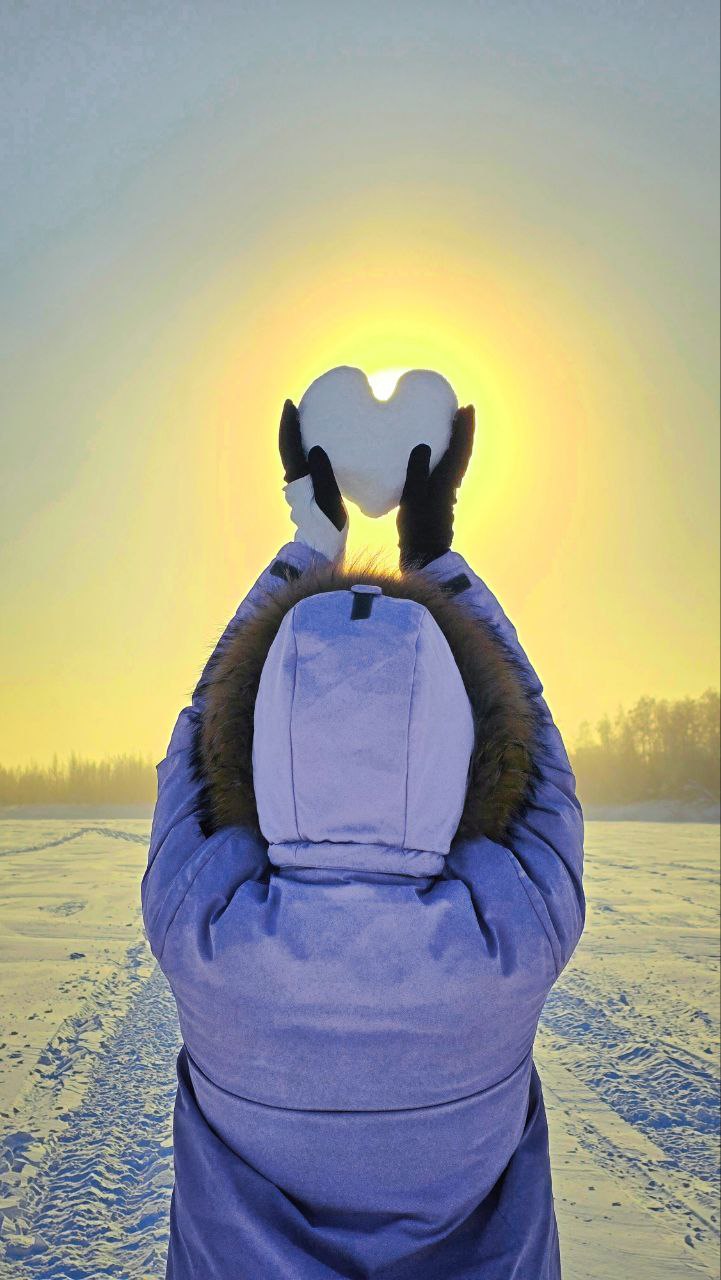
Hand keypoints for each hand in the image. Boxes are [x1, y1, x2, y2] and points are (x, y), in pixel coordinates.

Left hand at [278, 399, 347, 559]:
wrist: (321, 548)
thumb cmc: (328, 526)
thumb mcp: (329, 499)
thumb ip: (322, 474)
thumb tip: (314, 448)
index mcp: (299, 478)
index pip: (289, 445)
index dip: (289, 423)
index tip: (290, 404)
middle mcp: (295, 479)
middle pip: (287, 446)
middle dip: (290, 425)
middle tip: (296, 406)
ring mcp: (299, 485)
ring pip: (293, 454)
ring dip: (296, 436)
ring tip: (306, 419)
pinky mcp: (306, 490)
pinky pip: (303, 462)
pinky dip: (304, 448)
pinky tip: (316, 445)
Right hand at [397, 406, 474, 571]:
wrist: (424, 555)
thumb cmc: (418, 528)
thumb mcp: (413, 498)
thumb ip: (417, 471)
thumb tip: (423, 445)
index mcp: (447, 480)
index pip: (461, 448)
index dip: (464, 428)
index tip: (467, 408)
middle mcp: (451, 484)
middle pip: (462, 452)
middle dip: (463, 431)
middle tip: (461, 411)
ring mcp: (445, 493)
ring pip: (456, 462)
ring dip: (455, 443)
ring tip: (448, 428)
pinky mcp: (438, 501)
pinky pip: (445, 471)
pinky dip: (444, 458)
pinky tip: (432, 459)